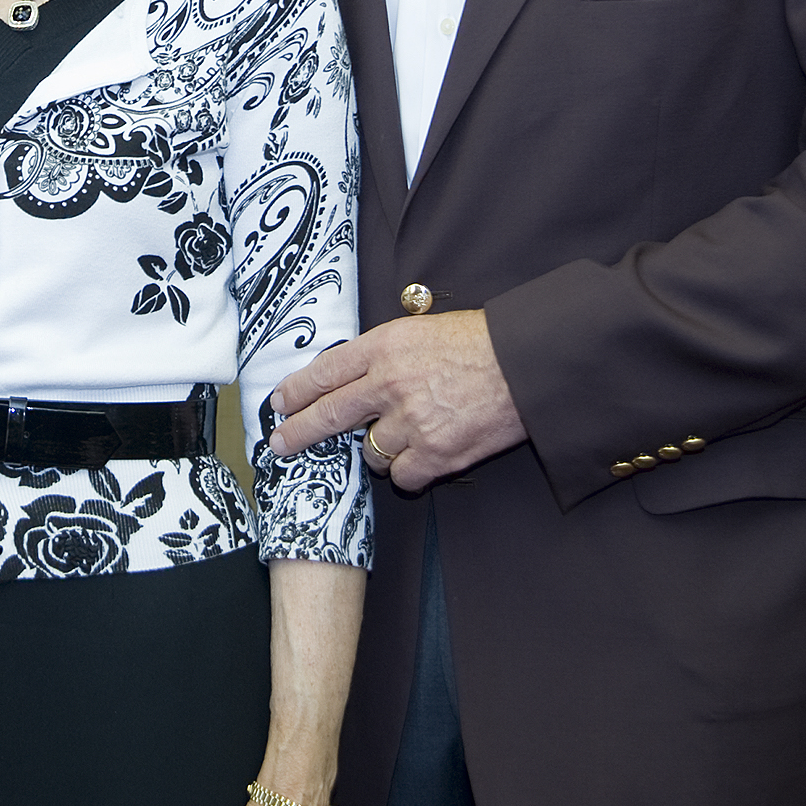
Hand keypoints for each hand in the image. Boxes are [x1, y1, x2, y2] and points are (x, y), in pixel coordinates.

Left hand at [269, 311, 526, 490]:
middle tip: (279, 443)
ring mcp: (411, 422)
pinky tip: (418, 459)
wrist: (527, 364)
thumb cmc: (480, 343)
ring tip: (397, 438)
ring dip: (376, 451)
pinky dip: (407, 472)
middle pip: (328, 414)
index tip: (279, 402)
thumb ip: (384, 353)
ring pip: (369, 452)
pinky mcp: (436, 454)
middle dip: (297, 432)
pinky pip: (402, 475)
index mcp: (384, 347)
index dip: (296, 390)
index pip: (324, 371)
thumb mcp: (422, 329)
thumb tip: (353, 374)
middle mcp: (389, 385)